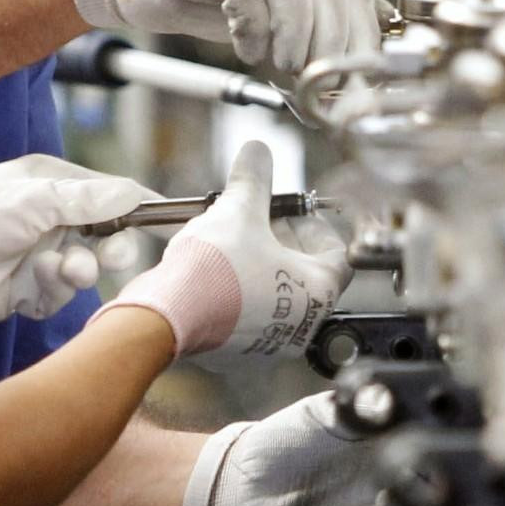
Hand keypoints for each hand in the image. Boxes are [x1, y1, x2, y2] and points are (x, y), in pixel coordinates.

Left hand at [0, 153, 147, 323]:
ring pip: (87, 271)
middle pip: (106, 238)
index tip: (165, 218)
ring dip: (77, 270)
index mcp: (54, 187)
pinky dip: (52, 291)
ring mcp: (42, 256)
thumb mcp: (37, 198)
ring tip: (61, 269)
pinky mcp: (31, 290)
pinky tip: (32, 281)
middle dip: (112, 248)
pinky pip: (62, 297)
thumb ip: (90, 199)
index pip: (109, 196)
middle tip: (111, 256)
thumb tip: (135, 194)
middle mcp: (52, 221)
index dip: (136, 208)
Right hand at [70, 0, 382, 80]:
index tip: (358, 72)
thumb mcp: (272, 1)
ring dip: (297, 28)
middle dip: (332, 36)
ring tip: (289, 65)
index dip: (359, 28)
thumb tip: (357, 57)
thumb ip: (314, 15)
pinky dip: (253, 27)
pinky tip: (248, 51)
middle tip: (325, 78)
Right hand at [113, 142, 349, 359]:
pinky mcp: (239, 354)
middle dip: (282, 242)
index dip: (313, 225)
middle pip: (304, 274)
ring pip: (274, 296)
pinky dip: (238, 292)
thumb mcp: (237, 211)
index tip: (290, 211)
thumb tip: (257, 151)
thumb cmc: (215, 269)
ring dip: (259, 267)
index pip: (337, 253)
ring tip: (233, 241)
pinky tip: (215, 270)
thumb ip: (254, 180)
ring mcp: (270, 344)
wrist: (167, 316)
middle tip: (258, 221)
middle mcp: (302, 325)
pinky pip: (247, 316)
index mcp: (318, 292)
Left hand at [182, 391, 431, 505]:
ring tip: (406, 476)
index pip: (446, 442)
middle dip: (452, 469)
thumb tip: (387, 397)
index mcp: (404, 448)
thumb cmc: (286, 446)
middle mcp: (408, 487)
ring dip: (435, 503)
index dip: (451, 433)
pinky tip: (388, 504)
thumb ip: (359, 405)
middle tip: (437, 449)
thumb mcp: (324, 414)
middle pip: (453, 485)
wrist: (242, 490)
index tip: (443, 418)